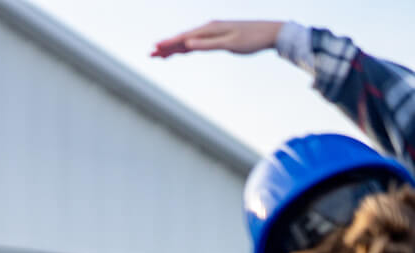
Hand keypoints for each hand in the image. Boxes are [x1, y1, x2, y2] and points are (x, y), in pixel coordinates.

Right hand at [152, 20, 282, 57]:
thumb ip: (208, 44)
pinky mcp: (219, 36)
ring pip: (189, 41)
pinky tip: (181, 52)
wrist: (271, 33)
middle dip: (167, 47)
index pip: (184, 38)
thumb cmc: (252, 39)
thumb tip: (188, 44)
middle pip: (183, 39)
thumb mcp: (230, 44)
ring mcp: (213, 32)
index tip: (154, 49)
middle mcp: (209, 28)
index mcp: (210, 29)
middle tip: (151, 55)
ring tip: (160, 56)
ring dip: (175, 48)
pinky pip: (197, 42)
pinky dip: (187, 48)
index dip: (168, 44)